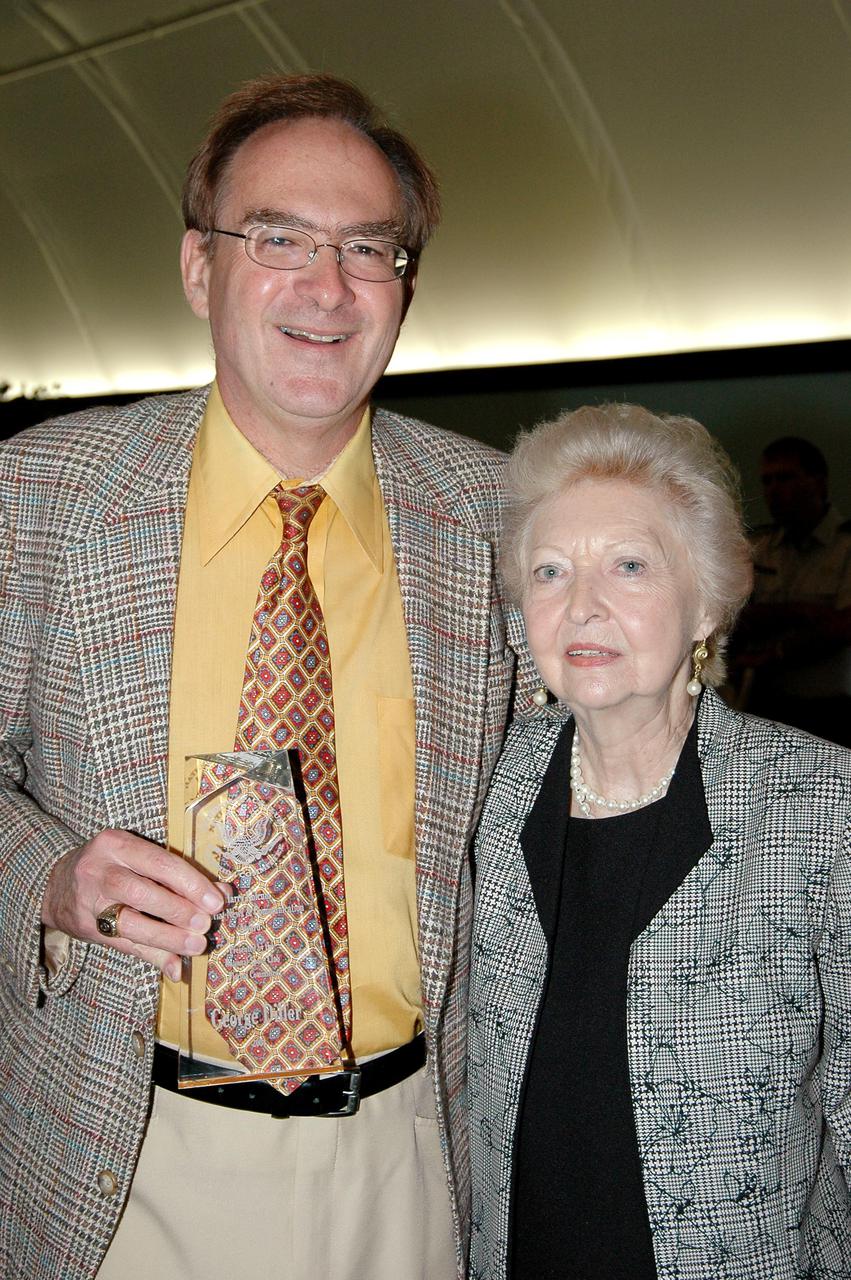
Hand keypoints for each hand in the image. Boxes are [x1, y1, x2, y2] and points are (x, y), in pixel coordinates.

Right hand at [42, 828, 226, 979]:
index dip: (190, 883)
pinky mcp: (87, 929)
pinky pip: (124, 946)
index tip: (216, 901)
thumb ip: (178, 874)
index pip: (160, 862)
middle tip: (205, 925)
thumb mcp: (138, 858)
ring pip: (130, 923)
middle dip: (178, 910)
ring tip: (195, 946)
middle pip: (141, 892)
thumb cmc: (113, 866)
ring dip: (167, 937)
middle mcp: (100, 870)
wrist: (57, 885)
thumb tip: (223, 893)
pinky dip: (153, 957)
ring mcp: (90, 901)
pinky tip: (174, 967)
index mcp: (116, 844)